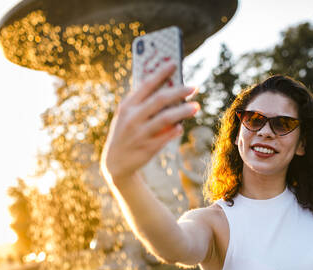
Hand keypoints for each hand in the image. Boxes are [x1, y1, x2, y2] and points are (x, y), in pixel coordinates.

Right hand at [100, 62, 199, 183]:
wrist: (115, 162)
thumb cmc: (125, 132)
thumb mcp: (126, 115)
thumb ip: (140, 101)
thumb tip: (163, 84)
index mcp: (127, 106)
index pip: (146, 84)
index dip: (161, 73)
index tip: (174, 63)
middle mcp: (133, 118)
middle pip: (160, 99)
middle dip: (179, 91)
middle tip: (194, 87)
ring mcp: (140, 133)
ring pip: (166, 118)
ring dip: (183, 111)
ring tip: (196, 107)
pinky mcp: (148, 148)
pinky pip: (167, 136)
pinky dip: (175, 130)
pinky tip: (180, 126)